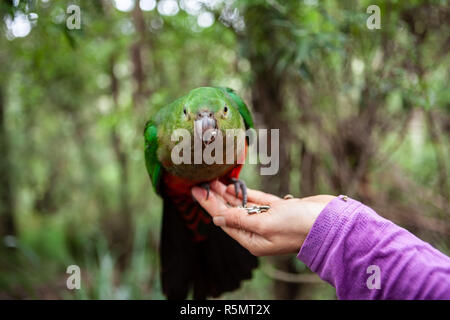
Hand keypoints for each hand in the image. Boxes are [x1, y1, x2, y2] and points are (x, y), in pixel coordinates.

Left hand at [191, 180, 334, 255]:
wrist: (330, 220)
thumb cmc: (299, 226)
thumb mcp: (264, 224)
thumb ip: (239, 219)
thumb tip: (216, 218)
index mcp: (252, 240)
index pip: (224, 220)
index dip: (208, 205)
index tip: (195, 190)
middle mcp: (258, 231)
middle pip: (230, 212)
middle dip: (214, 197)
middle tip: (199, 181)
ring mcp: (269, 219)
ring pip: (242, 205)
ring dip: (227, 193)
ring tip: (212, 179)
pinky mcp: (279, 208)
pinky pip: (256, 200)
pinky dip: (244, 192)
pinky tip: (232, 184)